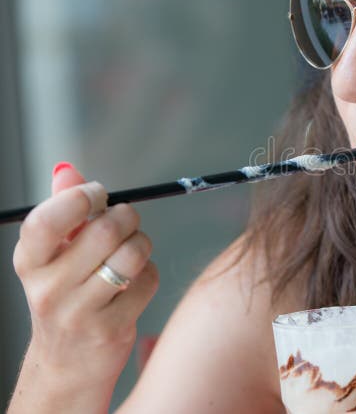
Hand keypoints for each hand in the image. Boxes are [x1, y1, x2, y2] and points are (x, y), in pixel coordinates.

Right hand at [10, 163, 158, 404]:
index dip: (80, 197)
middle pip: (103, 232)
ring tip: (132, 250)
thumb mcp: (54, 255)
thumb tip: (66, 169)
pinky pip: (147, 281)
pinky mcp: (110, 329)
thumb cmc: (66, 295)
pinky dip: (149, 274)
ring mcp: (78, 312)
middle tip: (127, 219)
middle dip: (126, 217)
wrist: (67, 363)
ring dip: (141, 244)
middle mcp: (47, 288)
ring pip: (131, 255)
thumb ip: (62, 211)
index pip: (47, 221)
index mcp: (30, 262)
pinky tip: (135, 282)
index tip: (98, 194)